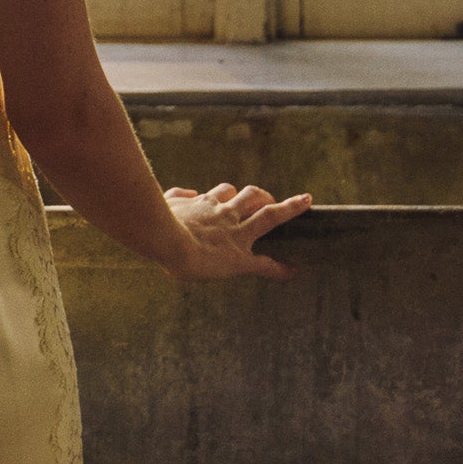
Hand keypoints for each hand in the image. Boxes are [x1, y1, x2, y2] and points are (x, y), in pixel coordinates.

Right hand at [164, 181, 311, 281]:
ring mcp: (235, 234)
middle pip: (250, 196)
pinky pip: (264, 263)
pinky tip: (293, 271)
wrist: (166, 237)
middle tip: (270, 198)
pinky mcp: (239, 258)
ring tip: (302, 204)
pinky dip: (280, 268)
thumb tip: (191, 192)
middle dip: (263, 195)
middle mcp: (225, 214)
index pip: (224, 193)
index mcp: (206, 204)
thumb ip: (178, 196)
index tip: (236, 194)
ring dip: (287, 209)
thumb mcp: (166, 202)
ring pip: (268, 217)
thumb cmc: (159, 221)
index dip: (232, 194)